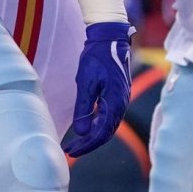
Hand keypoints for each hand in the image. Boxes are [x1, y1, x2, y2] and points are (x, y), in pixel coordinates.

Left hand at [63, 21, 133, 156]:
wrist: (109, 40)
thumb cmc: (96, 59)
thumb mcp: (85, 83)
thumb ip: (83, 108)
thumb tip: (81, 132)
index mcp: (116, 102)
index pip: (102, 132)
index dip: (87, 144)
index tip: (72, 151)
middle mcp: (121, 103)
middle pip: (106, 132)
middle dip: (89, 144)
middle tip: (70, 151)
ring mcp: (121, 100)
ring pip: (108, 126)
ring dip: (92, 136)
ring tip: (75, 144)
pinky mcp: (118, 96)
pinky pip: (108, 117)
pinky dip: (97, 126)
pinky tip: (85, 129)